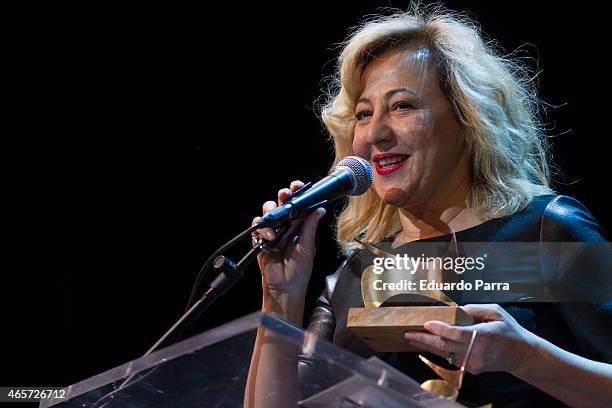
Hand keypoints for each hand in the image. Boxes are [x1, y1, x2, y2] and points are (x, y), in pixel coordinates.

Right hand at [252, 180, 325, 300]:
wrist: (286, 287)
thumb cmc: (299, 270)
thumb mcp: (308, 247)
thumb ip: (310, 227)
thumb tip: (319, 209)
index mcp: (298, 225)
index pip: (297, 204)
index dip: (297, 193)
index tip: (298, 186)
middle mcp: (285, 225)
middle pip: (281, 202)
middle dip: (283, 195)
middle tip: (286, 194)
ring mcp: (272, 231)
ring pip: (267, 210)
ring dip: (272, 212)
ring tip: (277, 224)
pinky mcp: (260, 239)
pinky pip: (257, 226)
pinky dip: (262, 228)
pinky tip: (269, 236)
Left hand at [404, 304, 537, 374]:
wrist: (520, 355)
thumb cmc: (509, 330)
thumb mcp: (496, 312)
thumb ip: (475, 309)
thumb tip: (456, 309)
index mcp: (483, 336)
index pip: (457, 334)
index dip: (440, 329)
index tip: (427, 323)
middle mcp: (477, 352)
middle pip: (446, 346)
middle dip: (424, 339)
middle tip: (408, 333)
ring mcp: (473, 363)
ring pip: (444, 354)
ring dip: (426, 346)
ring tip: (411, 338)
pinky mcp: (471, 368)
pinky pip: (450, 359)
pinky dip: (437, 351)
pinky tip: (426, 344)